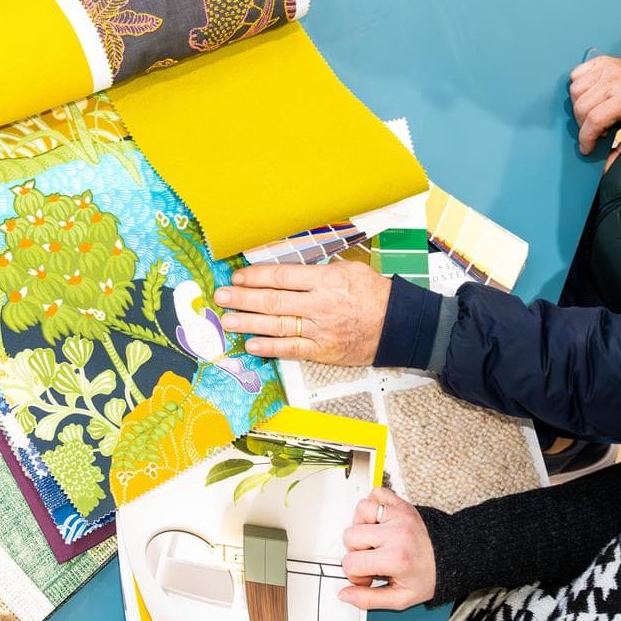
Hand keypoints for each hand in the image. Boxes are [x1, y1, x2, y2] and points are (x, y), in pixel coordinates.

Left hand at [216, 261, 388, 364]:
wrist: (398, 325)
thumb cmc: (374, 294)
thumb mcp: (350, 270)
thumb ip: (319, 271)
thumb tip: (288, 271)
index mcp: (326, 281)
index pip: (282, 277)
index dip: (256, 277)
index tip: (238, 277)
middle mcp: (319, 305)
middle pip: (273, 301)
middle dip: (243, 299)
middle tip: (221, 297)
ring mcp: (320, 330)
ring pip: (277, 325)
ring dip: (248, 323)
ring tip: (227, 321)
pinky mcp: (323, 351)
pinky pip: (291, 349)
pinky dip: (270, 347)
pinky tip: (251, 344)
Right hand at [339, 490, 435, 609]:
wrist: (451, 557)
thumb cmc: (428, 577)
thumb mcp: (401, 598)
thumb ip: (369, 599)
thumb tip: (345, 594)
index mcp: (396, 558)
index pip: (351, 562)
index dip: (355, 574)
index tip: (368, 576)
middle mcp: (397, 533)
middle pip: (350, 535)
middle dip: (356, 551)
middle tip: (372, 559)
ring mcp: (399, 515)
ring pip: (360, 511)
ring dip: (361, 526)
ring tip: (374, 539)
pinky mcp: (402, 504)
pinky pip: (376, 493)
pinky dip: (373, 506)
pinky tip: (379, 523)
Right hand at [570, 55, 620, 156]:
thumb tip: (606, 169)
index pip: (594, 120)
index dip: (586, 138)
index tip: (586, 147)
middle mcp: (614, 81)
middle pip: (581, 107)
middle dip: (583, 125)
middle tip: (596, 129)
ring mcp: (605, 69)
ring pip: (575, 91)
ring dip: (579, 105)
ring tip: (593, 111)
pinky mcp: (599, 61)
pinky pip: (576, 75)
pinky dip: (578, 87)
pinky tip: (589, 95)